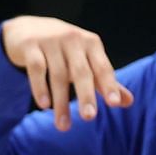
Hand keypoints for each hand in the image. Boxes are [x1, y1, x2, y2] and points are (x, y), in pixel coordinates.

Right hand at [0, 15, 133, 131]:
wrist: (27, 28)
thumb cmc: (64, 50)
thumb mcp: (86, 61)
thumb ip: (104, 81)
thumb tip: (128, 102)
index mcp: (91, 43)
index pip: (102, 67)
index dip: (109, 85)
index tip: (113, 104)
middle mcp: (73, 39)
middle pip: (81, 72)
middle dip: (86, 95)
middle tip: (89, 118)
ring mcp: (50, 41)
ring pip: (58, 75)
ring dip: (61, 102)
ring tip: (63, 126)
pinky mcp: (30, 45)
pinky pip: (37, 69)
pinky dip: (40, 88)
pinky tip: (44, 105)